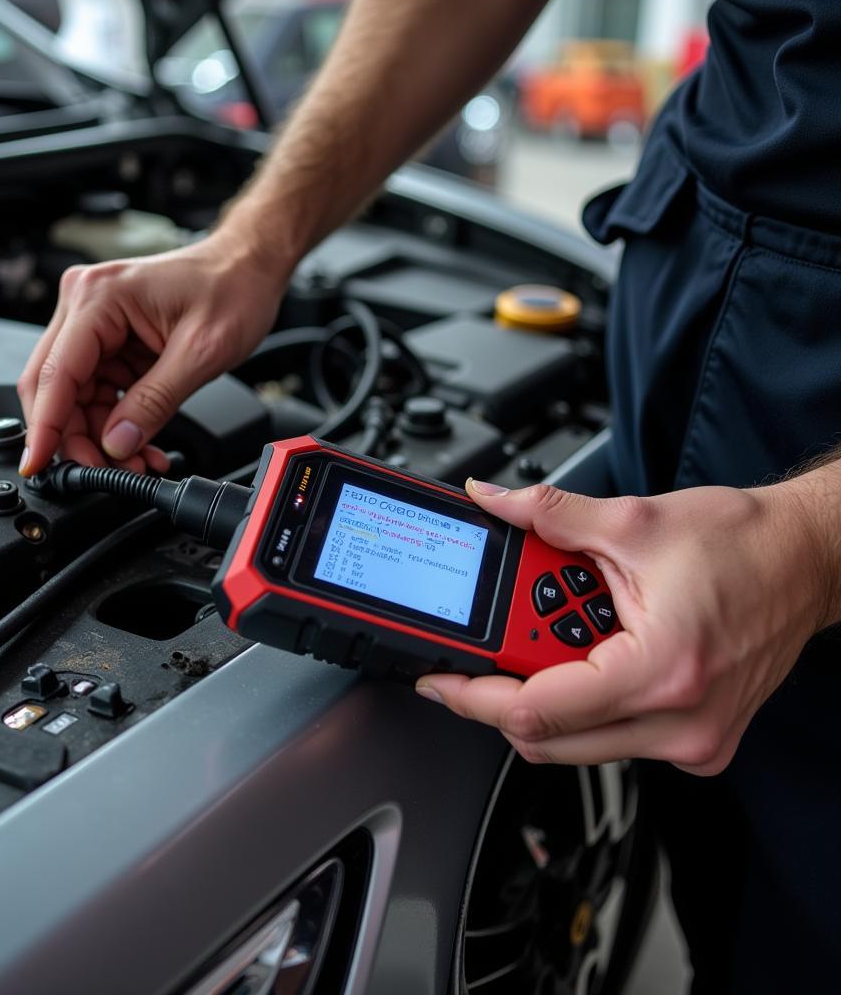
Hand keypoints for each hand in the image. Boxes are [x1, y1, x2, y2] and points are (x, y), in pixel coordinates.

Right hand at [17, 232, 286, 476]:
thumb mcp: (200, 354)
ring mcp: (95, 320)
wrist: (249, 267)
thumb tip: (116, 443)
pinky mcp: (110, 337)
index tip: (39, 465)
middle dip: (76, 437)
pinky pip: (98, 389)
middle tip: (105, 472)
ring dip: (99, 435)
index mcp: (100, 297)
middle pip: (55, 386)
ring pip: (75, 395)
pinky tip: (139, 443)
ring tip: (138, 462)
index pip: (56, 373)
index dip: (45, 427)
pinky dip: (114, 421)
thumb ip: (154, 402)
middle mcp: (86, 303)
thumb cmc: (232, 289)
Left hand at [416, 478, 833, 774]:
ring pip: (576, 744)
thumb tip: (493, 502)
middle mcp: (678, 724)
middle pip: (547, 739)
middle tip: (482, 653)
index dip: (473, 697)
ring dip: (542, 696)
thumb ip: (549, 515)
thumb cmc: (742, 543)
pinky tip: (587, 656)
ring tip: (550, 637)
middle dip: (500, 695)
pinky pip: (611, 738)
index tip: (441, 680)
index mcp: (660, 670)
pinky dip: (582, 703)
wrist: (805, 560)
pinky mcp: (697, 741)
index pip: (536, 712)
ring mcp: (691, 741)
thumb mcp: (634, 520)